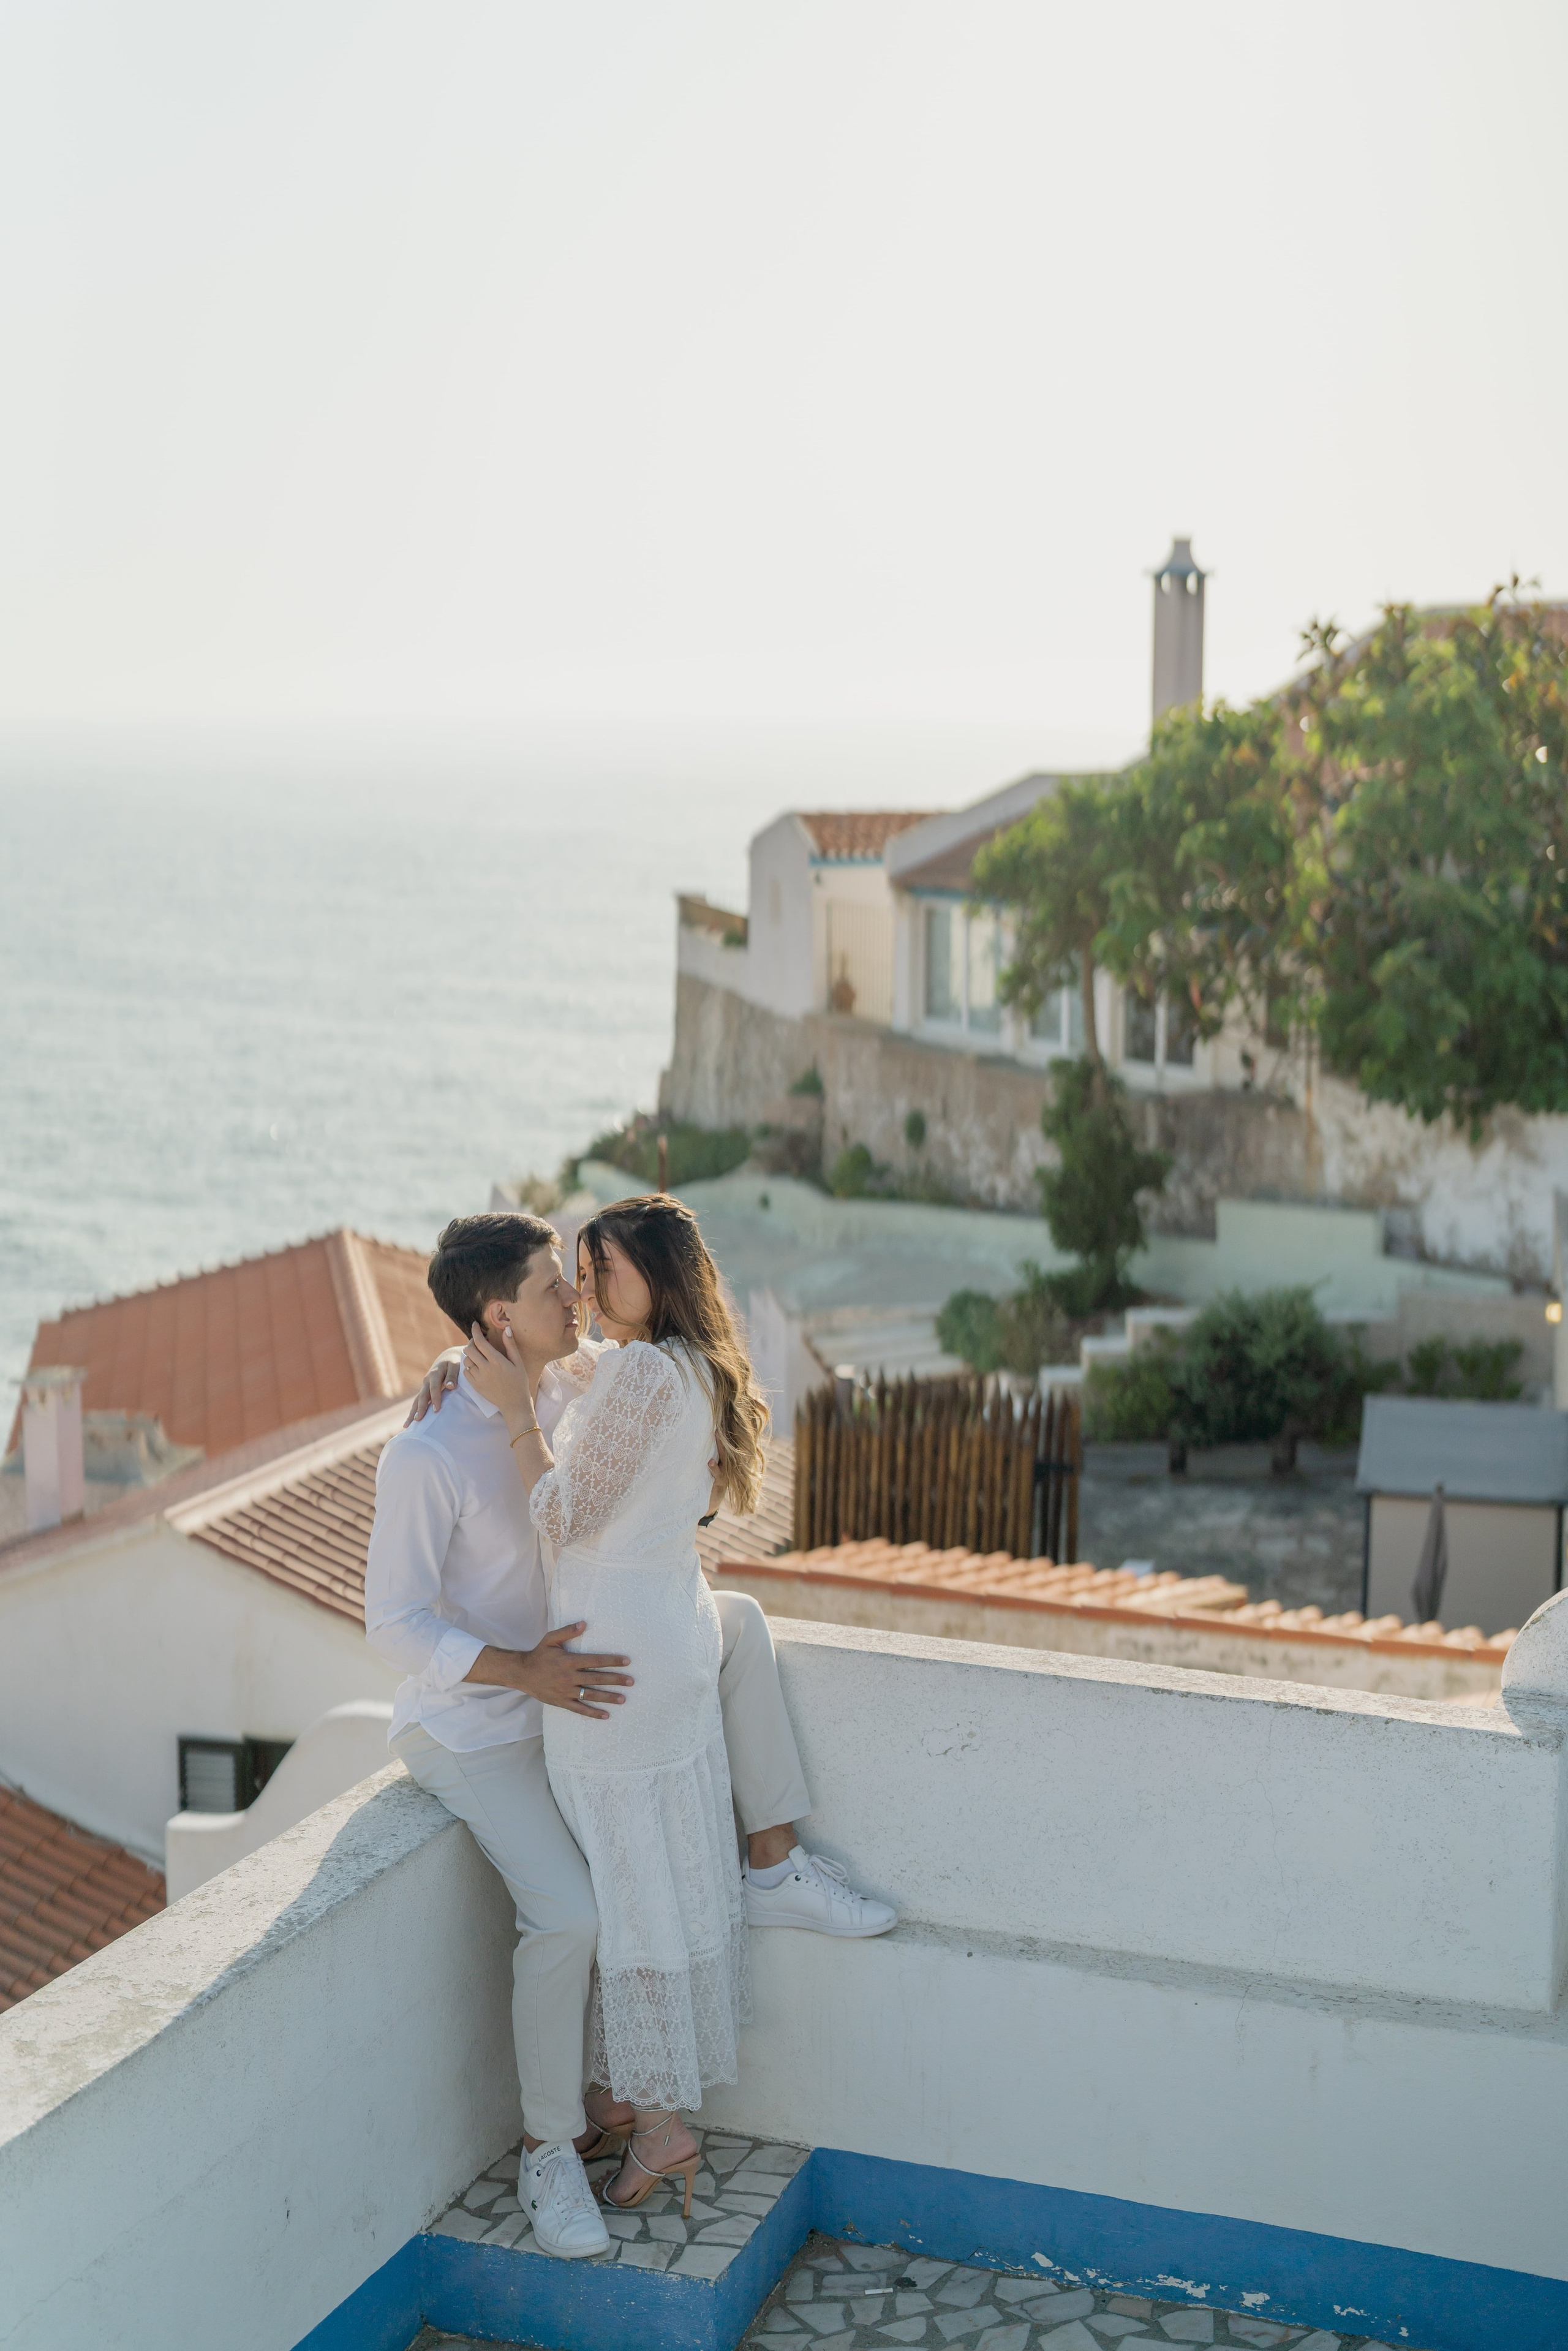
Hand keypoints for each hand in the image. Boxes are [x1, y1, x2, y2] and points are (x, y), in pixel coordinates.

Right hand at [405, 1349, 461, 1425]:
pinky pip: (417, 1402)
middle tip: (418, 1419)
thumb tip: (450, 1386)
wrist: (447, 1358)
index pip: (434, 1388)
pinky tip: (409, 1423)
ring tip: (407, 1425)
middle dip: (420, 1408)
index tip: (436, 1410)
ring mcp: (424, 1387)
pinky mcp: (424, 1392)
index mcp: (435, 1374)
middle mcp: (427, 1381)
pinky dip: (413, 1412)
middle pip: (422, 1396)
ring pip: (417, 1400)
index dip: (435, 1398)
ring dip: (412, 1412)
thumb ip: (452, 1375)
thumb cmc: (454, 1363)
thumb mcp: (455, 1365)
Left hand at [463, 1320, 536, 1422]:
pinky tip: (477, 1367)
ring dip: (470, 1355)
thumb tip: (506, 1329)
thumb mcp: (518, 1362)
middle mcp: (486, 1369)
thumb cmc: (519, 1381)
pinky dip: (469, 1367)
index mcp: (497, 1361)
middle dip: (471, 1342)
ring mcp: (479, 1378)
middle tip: (477, 1341)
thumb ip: (510, 1345)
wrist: (514, 1404)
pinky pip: (466, 1372)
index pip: (480, 1342)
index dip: (475, 1331)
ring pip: (466, 1361)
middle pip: (469, 1350)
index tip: (474, 1325)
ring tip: (478, 1355)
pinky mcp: (475, 1386)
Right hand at [478, 1623, 633, 1718]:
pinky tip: (605, 1715)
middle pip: (597, 1679)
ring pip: (591, 1695)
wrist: (522, 1673)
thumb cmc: (539, 1654)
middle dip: (616, 1680)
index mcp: (569, 1661)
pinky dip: (593, 1713)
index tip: (627, 1661)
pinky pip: (579, 1709)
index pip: (595, 1661)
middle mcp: (569, 1677)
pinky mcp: (562, 1702)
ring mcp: (566, 1691)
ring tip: (623, 1699)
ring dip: (608, 1697)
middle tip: (631, 1681)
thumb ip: (568, 1631)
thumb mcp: (551, 1639)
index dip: (612, 1660)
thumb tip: (584, 1623)